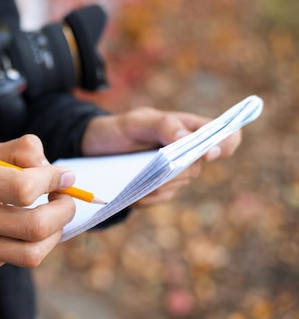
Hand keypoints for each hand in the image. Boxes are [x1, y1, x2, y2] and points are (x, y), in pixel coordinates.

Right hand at [0, 135, 75, 272]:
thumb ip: (23, 150)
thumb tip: (58, 174)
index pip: (23, 187)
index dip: (52, 181)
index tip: (63, 176)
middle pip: (34, 225)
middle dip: (64, 211)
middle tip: (66, 199)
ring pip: (32, 252)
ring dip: (57, 232)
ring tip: (56, 216)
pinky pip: (21, 260)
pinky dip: (39, 243)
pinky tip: (34, 229)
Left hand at [80, 107, 241, 205]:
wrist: (91, 148)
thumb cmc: (117, 129)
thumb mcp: (134, 121)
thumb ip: (162, 125)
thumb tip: (187, 139)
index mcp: (189, 128)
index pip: (226, 136)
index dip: (225, 144)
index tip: (208, 153)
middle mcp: (187, 151)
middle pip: (198, 166)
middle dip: (176, 168)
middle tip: (150, 165)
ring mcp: (175, 172)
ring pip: (179, 184)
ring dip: (158, 184)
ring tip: (134, 176)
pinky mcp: (160, 189)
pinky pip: (162, 197)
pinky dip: (147, 196)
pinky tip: (132, 191)